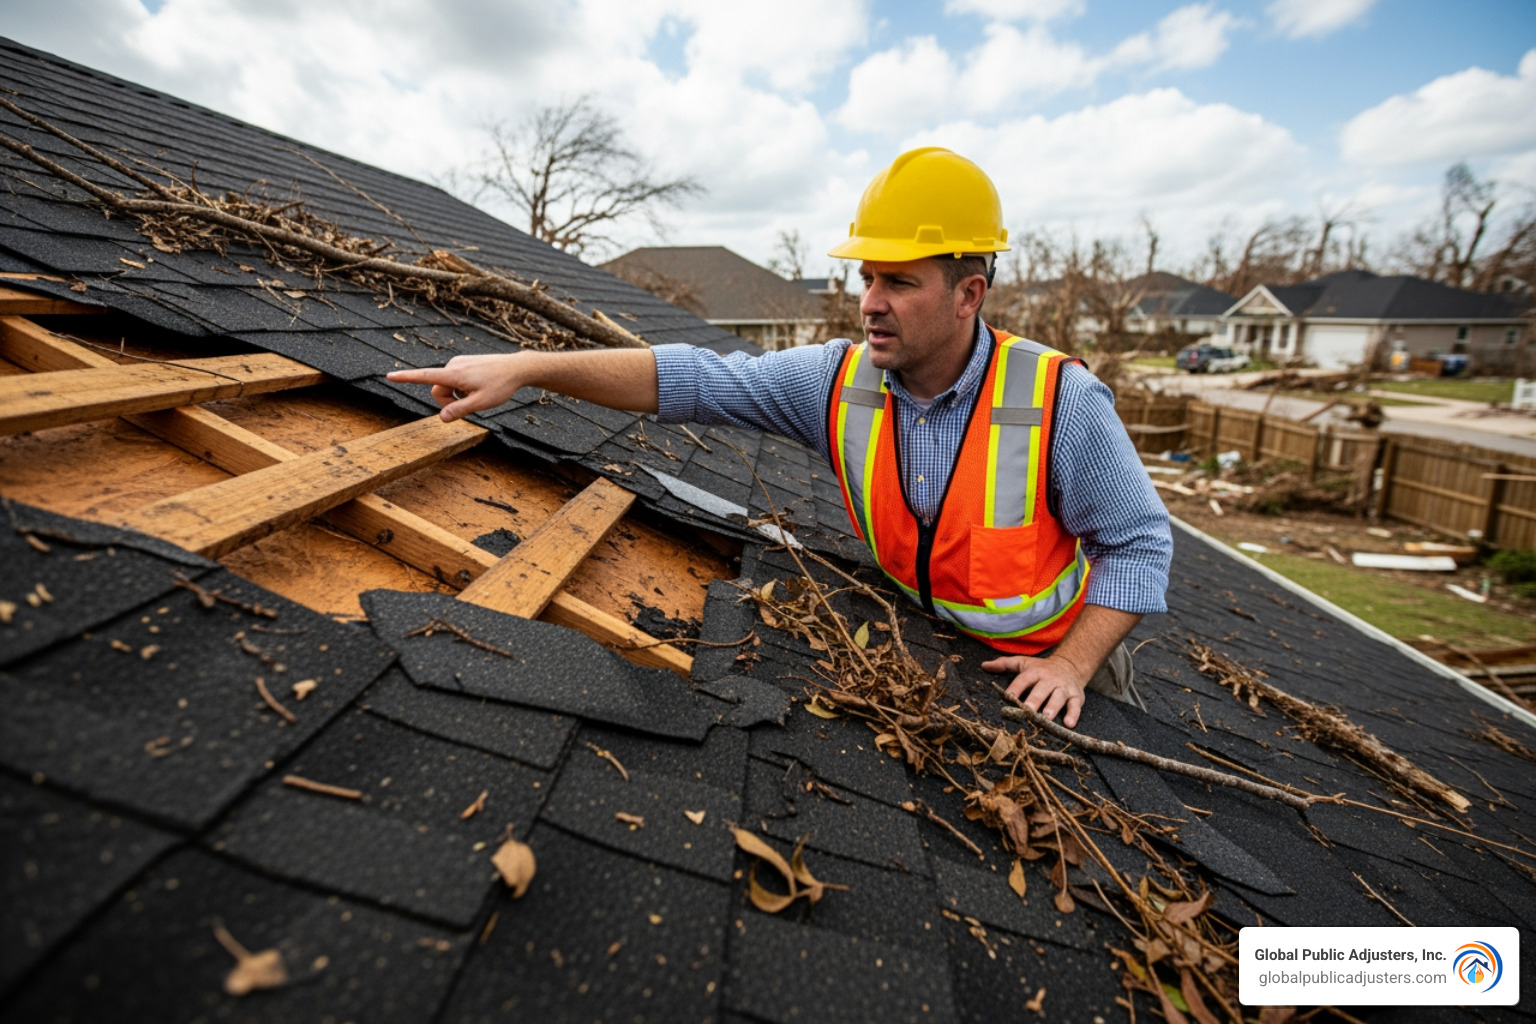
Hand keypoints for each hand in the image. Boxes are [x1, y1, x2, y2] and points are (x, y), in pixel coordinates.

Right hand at [386, 354, 526, 421]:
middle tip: (470, 405)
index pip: (425, 377)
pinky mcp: (464, 363)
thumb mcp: (481, 403)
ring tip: (478, 394)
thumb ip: (460, 411)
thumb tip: (441, 418)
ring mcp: (459, 363)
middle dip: (448, 402)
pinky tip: (479, 387)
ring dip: (457, 395)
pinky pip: (455, 381)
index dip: (406, 378)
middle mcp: (453, 365)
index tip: (389, 376)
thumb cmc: (500, 385)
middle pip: (438, 390)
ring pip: (446, 386)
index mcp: (454, 374)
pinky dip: (462, 388)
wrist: (516, 368)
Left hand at [981, 653, 1088, 728]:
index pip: (1023, 679)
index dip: (1016, 688)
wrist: (1071, 665)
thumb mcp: (1024, 663)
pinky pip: (1076, 705)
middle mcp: (1050, 679)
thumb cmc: (1042, 668)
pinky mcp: (1076, 696)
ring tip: (1047, 718)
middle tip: (1028, 710)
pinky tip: (1069, 724)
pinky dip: (1073, 714)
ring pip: (1058, 697)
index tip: (1008, 697)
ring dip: (1053, 707)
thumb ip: (1004, 664)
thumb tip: (983, 666)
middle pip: (1041, 689)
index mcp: (1035, 672)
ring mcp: (1064, 687)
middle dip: (1035, 700)